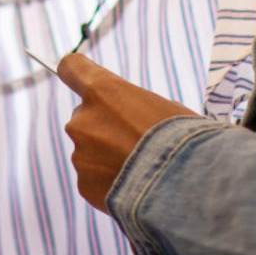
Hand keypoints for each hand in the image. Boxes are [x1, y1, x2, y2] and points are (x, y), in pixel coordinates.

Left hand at [57, 53, 198, 210]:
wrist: (183, 185)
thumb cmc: (182, 139)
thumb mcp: (165, 107)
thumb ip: (136, 105)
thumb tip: (135, 117)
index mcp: (101, 91)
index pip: (71, 67)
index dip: (77, 72)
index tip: (81, 80)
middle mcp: (82, 120)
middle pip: (84, 116)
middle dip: (103, 126)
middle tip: (134, 141)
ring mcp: (80, 154)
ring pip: (89, 151)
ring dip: (107, 157)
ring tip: (140, 169)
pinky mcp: (84, 184)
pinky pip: (94, 179)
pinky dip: (109, 183)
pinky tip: (135, 187)